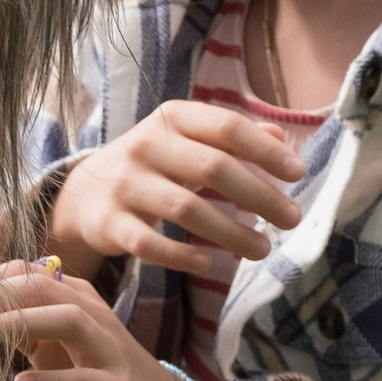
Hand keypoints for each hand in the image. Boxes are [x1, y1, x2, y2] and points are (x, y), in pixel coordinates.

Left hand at [0, 262, 211, 380]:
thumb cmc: (104, 375)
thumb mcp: (64, 346)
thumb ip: (28, 328)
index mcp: (81, 300)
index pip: (30, 275)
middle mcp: (96, 317)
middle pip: (45, 287)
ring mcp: (109, 351)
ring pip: (68, 321)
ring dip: (23, 322)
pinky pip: (83, 379)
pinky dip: (50, 380)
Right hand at [47, 100, 303, 279]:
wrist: (84, 193)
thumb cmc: (153, 165)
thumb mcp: (188, 140)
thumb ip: (232, 138)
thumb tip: (282, 140)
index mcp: (172, 118)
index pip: (226, 128)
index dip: (265, 151)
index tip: (298, 174)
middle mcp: (146, 145)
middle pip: (213, 168)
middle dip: (259, 195)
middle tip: (291, 219)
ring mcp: (125, 184)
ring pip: (186, 209)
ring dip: (232, 232)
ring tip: (263, 250)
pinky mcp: (110, 222)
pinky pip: (150, 243)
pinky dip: (181, 256)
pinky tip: (208, 263)